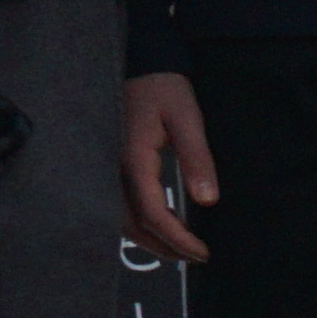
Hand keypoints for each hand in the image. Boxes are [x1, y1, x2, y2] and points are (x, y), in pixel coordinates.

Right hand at [123, 71, 217, 263]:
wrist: (140, 61)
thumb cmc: (163, 86)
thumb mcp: (187, 117)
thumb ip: (197, 158)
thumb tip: (208, 201)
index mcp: (133, 159)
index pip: (153, 213)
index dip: (178, 238)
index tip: (202, 251)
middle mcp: (114, 169)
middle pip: (132, 224)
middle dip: (163, 247)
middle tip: (196, 257)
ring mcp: (108, 167)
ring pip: (122, 218)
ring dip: (150, 238)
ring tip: (181, 247)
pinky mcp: (110, 164)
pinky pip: (119, 203)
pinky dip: (141, 221)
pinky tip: (163, 220)